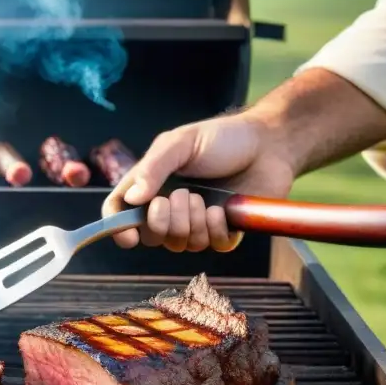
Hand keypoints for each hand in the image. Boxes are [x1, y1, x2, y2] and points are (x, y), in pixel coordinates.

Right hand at [101, 112, 295, 251]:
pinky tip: (223, 209)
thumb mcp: (180, 143)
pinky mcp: (224, 231)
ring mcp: (196, 221)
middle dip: (162, 222)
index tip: (128, 236)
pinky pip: (211, 246)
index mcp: (150, 184)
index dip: (116, 227)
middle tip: (181, 195)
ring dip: (191, 224)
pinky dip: (214, 230)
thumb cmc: (221, 138)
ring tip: (204, 200)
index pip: (120, 211)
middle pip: (150, 236)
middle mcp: (169, 207)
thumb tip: (131, 198)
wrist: (268, 144)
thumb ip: (153, 168)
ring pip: (180, 244)